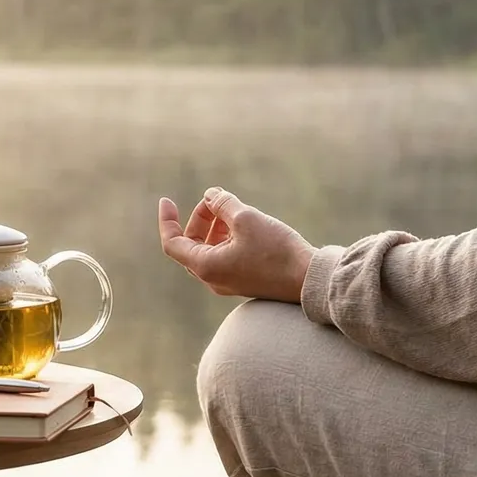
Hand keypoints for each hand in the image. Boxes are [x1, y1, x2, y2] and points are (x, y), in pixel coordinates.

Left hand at [157, 187, 314, 303]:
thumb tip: (211, 195)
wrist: (309, 279)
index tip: (167, 200)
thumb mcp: (245, 218)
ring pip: (210, 249)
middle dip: (200, 218)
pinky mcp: (245, 280)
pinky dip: (228, 237)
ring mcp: (229, 281)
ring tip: (232, 208)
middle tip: (216, 200)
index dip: (167, 220)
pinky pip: (226, 256)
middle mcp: (213, 278)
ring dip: (215, 226)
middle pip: (192, 244)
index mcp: (206, 266)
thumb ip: (222, 203)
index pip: (172, 243)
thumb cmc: (276, 251)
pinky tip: (243, 223)